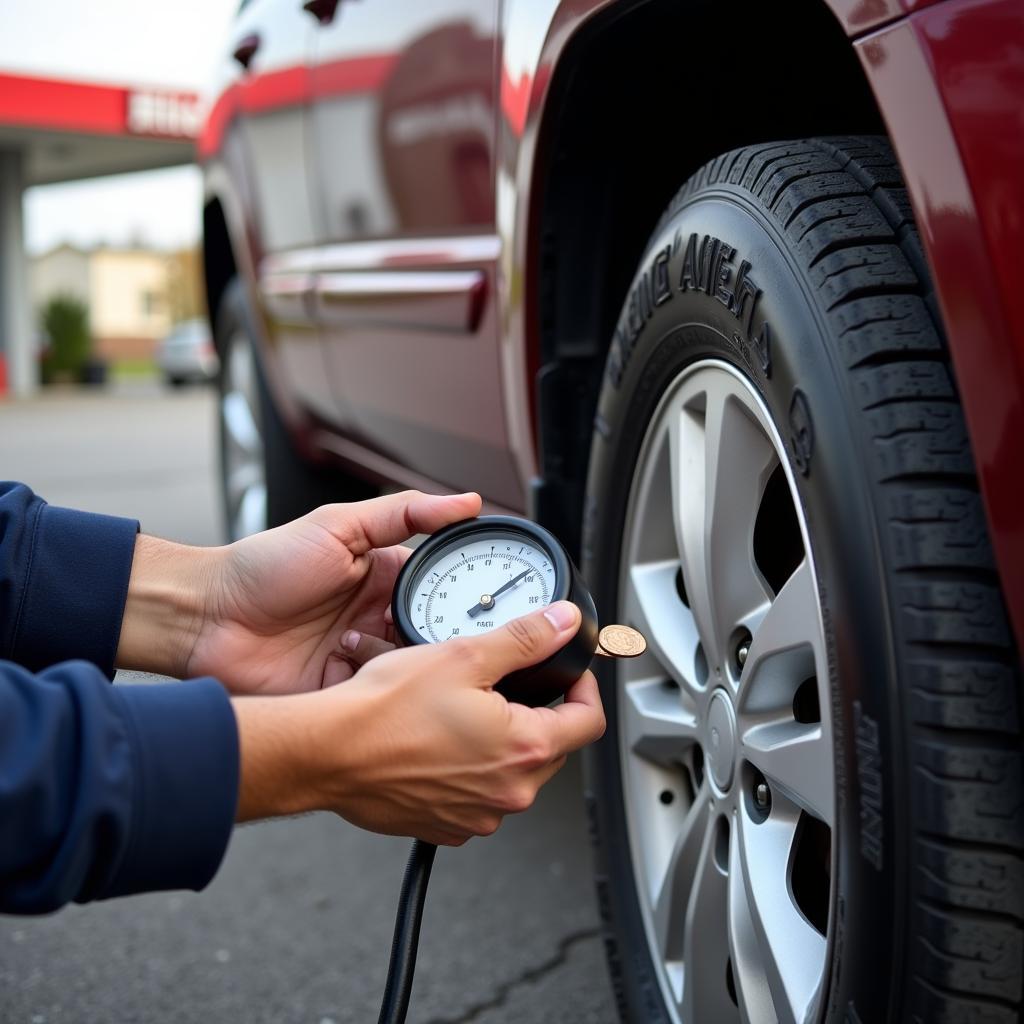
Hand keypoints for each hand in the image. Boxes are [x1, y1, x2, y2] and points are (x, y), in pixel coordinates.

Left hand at [116, 490, 480, 692]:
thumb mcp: (338, 525)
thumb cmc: (264, 566)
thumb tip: (467, 501)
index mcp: (386, 579)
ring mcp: (363, 660)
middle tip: (451, 637)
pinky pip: (379, 702)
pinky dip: (382, 696)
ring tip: (396, 652)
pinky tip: (375, 683)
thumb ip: (404, 513)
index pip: (446, 589)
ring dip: (412, 665)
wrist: (206, 617)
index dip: (469, 596)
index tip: (495, 602)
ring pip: (413, 672)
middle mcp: (380, 620)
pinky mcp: (343, 695)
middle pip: (437, 636)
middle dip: (447, 639)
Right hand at [232, 602, 605, 844]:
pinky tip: (440, 743)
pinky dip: (469, 770)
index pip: (589, 721)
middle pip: (552, 748)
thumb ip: (525, 639)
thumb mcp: (464, 656)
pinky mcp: (445, 825)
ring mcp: (477, 816)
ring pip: (512, 772)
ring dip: (501, 743)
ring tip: (464, 711)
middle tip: (505, 684)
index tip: (567, 673)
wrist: (328, 752)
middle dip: (539, 714)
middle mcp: (508, 793)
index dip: (583, 688)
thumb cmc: (386, 711)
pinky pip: (476, 795)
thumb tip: (563, 623)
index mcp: (524, 750)